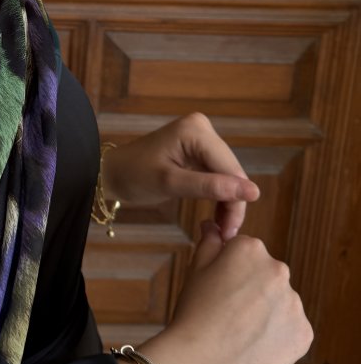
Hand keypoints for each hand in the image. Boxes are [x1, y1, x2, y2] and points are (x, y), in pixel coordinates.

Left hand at [101, 112, 259, 240]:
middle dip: (233, 203)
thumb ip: (210, 187)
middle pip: (232, 172)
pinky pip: (217, 174)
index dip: (236, 200)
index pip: (230, 168)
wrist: (111, 173)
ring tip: (223, 230)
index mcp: (197, 130)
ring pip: (228, 175)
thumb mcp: (171, 184)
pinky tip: (218, 216)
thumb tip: (253, 192)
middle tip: (226, 234)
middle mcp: (203, 128)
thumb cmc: (133, 175)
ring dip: (228, 202)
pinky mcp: (198, 150)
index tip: (231, 231)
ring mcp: (201, 138)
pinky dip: (218, 195)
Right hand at [127, 221, 313, 363]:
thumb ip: (209, 243)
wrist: (203, 363)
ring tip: (239, 333)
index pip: (245, 252)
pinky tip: (254, 346)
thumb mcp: (195, 270)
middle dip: (251, 290)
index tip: (217, 289)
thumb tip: (212, 224)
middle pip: (266, 276)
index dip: (228, 272)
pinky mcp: (304, 333)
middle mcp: (279, 270)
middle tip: (227, 312)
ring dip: (266, 313)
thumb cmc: (194, 314)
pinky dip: (276, 337)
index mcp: (251, 250)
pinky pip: (291, 330)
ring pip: (280, 304)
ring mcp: (295, 303)